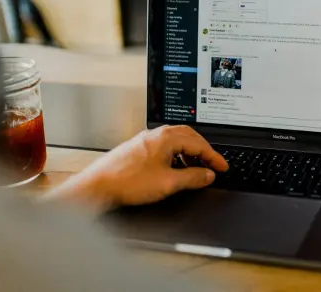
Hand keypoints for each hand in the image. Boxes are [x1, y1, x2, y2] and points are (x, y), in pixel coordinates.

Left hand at [43, 126, 227, 213]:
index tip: (222, 167)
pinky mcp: (138, 148)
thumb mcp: (168, 183)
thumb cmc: (128, 182)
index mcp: (167, 137)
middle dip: (204, 151)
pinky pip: (165, 146)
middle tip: (213, 164)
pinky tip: (175, 168)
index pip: (199, 144)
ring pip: (176, 141)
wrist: (98, 186)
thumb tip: (208, 175)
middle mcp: (157, 134)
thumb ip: (193, 178)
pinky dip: (176, 155)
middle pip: (189, 137)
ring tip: (196, 169)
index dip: (214, 157)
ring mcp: (146, 140)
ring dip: (190, 153)